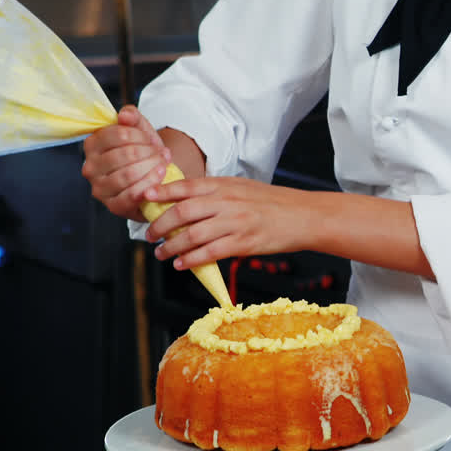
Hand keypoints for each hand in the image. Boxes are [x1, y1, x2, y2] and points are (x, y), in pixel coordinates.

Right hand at [82, 105, 171, 221]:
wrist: (155, 179)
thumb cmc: (144, 153)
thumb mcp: (140, 130)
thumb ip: (133, 117)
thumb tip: (124, 115)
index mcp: (92, 144)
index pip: (119, 134)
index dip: (140, 136)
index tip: (150, 140)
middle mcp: (90, 167)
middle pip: (126, 154)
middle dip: (150, 153)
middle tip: (162, 154)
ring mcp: (100, 188)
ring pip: (129, 174)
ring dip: (153, 167)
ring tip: (163, 164)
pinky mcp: (113, 206)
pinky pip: (133, 194)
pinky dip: (151, 184)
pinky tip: (161, 176)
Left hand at [143, 176, 314, 269]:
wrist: (305, 216)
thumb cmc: (274, 203)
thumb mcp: (243, 188)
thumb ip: (217, 192)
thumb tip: (187, 201)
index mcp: (226, 186)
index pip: (186, 186)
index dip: (162, 192)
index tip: (144, 197)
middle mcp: (227, 202)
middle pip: (182, 212)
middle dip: (160, 225)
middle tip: (150, 235)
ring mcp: (235, 223)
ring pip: (192, 235)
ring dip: (171, 247)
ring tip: (161, 253)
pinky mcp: (244, 243)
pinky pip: (210, 253)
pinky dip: (191, 259)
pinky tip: (182, 264)